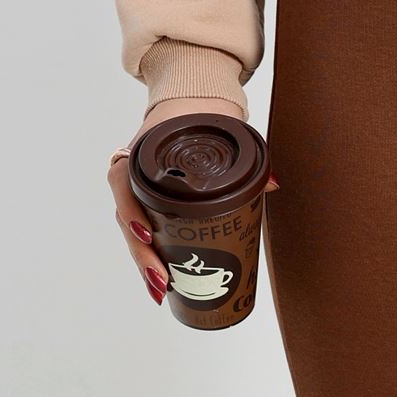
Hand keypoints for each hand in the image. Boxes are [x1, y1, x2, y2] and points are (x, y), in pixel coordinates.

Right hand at [108, 96, 274, 307]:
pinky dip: (151, 259)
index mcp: (141, 153)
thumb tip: (274, 184)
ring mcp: (138, 191)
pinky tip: (162, 286)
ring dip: (144, 264)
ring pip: (133, 232)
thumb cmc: (201, 118)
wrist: (191, 103)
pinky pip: (144, 234)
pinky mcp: (148, 204)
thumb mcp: (221, 130)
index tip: (146, 233)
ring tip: (161, 293)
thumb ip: (248, 155)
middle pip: (127, 218)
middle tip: (162, 281)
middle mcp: (132, 173)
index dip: (130, 210)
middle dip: (142, 255)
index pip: (122, 182)